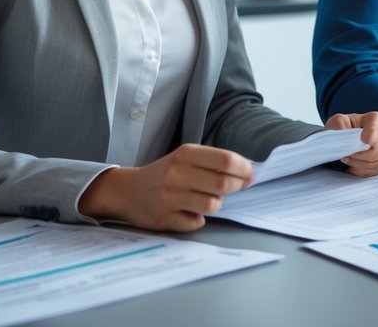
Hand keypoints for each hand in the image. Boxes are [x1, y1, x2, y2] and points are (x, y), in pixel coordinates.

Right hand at [78, 143, 251, 231]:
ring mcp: (170, 197)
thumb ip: (212, 162)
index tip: (249, 174)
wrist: (128, 191)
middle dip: (236, 186)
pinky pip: (197, 222)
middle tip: (237, 187)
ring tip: (208, 199)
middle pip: (223, 183)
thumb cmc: (164, 173)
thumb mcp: (184, 158)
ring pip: (213, 205)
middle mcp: (177, 174)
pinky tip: (190, 212)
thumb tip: (248, 173)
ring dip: (217, 204)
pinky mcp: (165, 218)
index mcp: (185, 155)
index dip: (244, 168)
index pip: (225, 159)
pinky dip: (198, 219)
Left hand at [326, 111, 377, 176]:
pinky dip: (363, 172)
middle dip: (358, 157)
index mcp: (374, 119)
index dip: (370, 135)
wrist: (350, 138)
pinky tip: (355, 167)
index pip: (375, 128)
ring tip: (348, 161)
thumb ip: (338, 124)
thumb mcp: (337, 122)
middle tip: (346, 156)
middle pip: (376, 151)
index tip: (363, 140)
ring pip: (377, 163)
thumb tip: (344, 134)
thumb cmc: (344, 129)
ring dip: (359, 165)